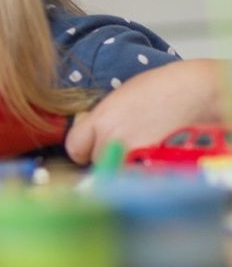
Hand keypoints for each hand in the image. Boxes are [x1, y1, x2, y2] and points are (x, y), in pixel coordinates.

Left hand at [65, 59, 228, 164]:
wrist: (193, 92)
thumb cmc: (158, 89)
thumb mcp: (117, 99)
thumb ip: (100, 119)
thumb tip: (88, 133)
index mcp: (100, 119)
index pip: (74, 147)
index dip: (81, 149)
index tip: (88, 148)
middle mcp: (112, 139)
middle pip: (96, 161)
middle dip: (105, 155)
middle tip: (123, 144)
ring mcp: (133, 154)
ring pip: (115, 170)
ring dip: (123, 164)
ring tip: (140, 147)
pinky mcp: (153, 166)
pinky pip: (136, 176)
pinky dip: (140, 171)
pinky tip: (150, 155)